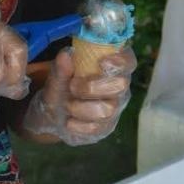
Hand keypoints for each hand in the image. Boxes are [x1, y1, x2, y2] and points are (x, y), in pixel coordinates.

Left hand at [21, 44, 135, 145]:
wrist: (56, 112)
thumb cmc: (64, 86)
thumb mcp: (58, 75)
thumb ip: (61, 67)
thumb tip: (65, 56)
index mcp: (112, 67)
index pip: (128, 61)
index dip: (120, 61)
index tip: (102, 62)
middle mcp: (119, 87)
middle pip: (121, 85)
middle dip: (92, 87)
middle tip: (72, 86)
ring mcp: (115, 108)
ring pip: (107, 110)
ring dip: (81, 108)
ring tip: (67, 105)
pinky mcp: (107, 127)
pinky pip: (97, 128)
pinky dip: (78, 125)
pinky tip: (69, 121)